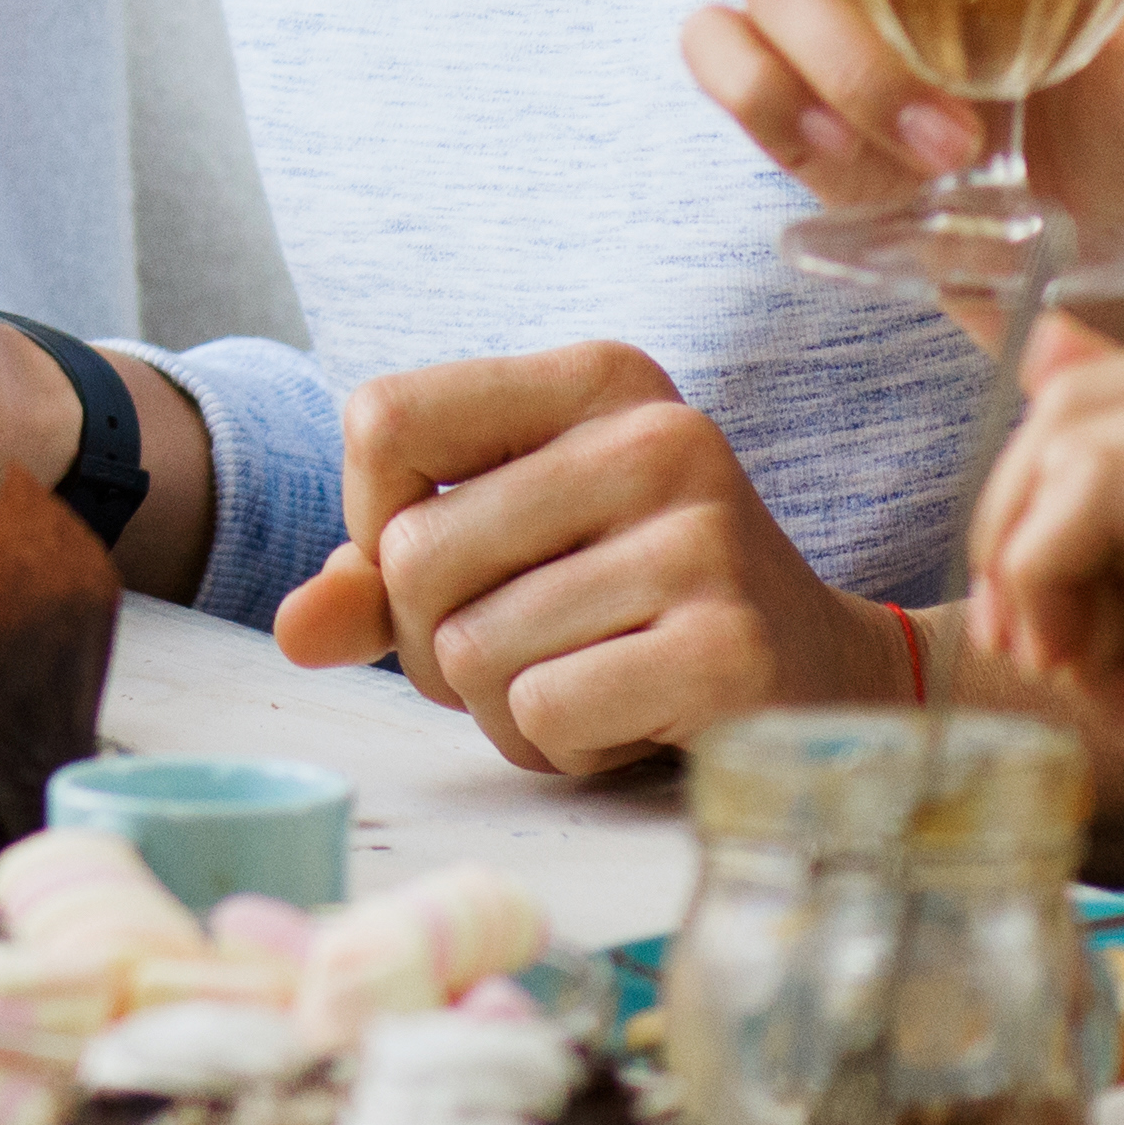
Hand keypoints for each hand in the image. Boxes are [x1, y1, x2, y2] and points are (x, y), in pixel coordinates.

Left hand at [266, 341, 906, 775]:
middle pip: (412, 553)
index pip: (382, 418)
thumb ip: (382, 577)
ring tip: (591, 683)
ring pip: (470, 650)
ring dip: (503, 706)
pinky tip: (631, 720)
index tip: (447, 559)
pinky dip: (562, 744)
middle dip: (435, 643)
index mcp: (599, 380)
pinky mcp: (726, 649)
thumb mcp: (517, 553)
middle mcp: (657, 437)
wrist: (828, 684)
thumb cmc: (638, 607)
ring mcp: (701, 539)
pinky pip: (543, 710)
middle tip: (528, 650)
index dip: (374, 520)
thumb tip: (295, 631)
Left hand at [961, 322, 1123, 947]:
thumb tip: (1042, 342)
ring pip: (1071, 452)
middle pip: (1073, 414)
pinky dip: (1068, 599)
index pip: (1101, 391)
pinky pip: (1095, 496)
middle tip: (1077, 676)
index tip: (1063, 635)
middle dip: (1030, 553)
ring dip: (1055, 598)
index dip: (1037, 513)